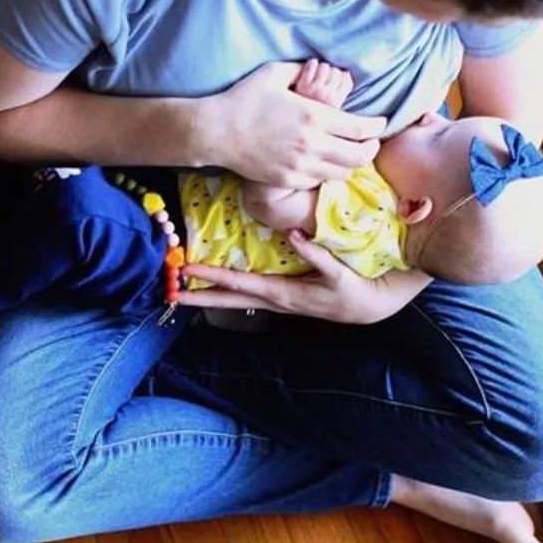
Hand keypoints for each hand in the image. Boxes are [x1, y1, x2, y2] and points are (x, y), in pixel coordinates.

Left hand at [180, 230, 431, 323]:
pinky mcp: (284, 298)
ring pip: (238, 299)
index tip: (189, 271)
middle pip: (231, 300)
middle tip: (171, 292)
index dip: (214, 278)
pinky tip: (220, 286)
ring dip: (212, 295)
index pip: (242, 285)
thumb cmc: (356, 289)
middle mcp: (276, 301)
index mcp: (285, 294)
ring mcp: (279, 302)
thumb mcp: (340, 273)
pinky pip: (250, 295)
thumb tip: (294, 235)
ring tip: (186, 290)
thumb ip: (317, 254)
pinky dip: (231, 291)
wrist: (372, 307)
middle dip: (200, 296)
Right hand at [202, 62, 383, 188]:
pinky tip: (326, 162)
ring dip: (352, 163)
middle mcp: (312, 144)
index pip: (359, 128)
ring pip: (343, 172)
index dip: (376, 126)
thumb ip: (302, 69)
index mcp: (313, 116)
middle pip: (359, 155)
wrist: (216, 131)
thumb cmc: (244, 98)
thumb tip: (320, 67)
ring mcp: (300, 166)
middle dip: (372, 148)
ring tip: (352, 153)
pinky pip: (320, 180)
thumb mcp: (274, 73)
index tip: (380, 122)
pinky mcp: (288, 179)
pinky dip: (329, 172)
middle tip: (372, 141)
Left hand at [292, 60, 352, 108]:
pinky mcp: (301, 84)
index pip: (346, 79)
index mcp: (337, 104)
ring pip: (325, 66)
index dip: (340, 77)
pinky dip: (311, 64)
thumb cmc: (311, 113)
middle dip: (330, 73)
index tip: (333, 81)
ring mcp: (314, 90)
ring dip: (321, 68)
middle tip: (323, 79)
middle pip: (336, 72)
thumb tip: (346, 72)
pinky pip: (312, 65)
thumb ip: (340, 94)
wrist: (287, 120)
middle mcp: (328, 97)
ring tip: (316, 75)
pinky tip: (309, 69)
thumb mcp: (331, 110)